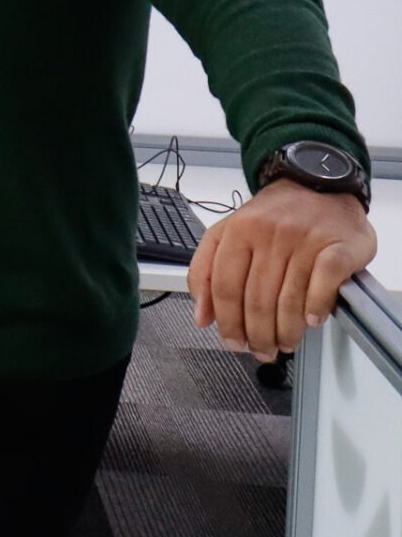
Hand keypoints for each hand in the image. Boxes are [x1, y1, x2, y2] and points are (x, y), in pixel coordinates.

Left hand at [188, 179, 376, 360]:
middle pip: (256, 299)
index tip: (232, 341)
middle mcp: (269, 234)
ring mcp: (304, 240)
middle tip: (261, 350)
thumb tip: (201, 316)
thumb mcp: (228, 234)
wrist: (319, 186)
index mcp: (238, 231)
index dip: (227, 322)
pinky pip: (323, 284)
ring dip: (285, 331)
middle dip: (257, 334)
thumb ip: (206, 271)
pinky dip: (315, 308)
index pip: (224, 287)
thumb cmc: (273, 216)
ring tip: (284, 343)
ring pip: (288, 299)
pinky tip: (311, 322)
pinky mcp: (337, 246)